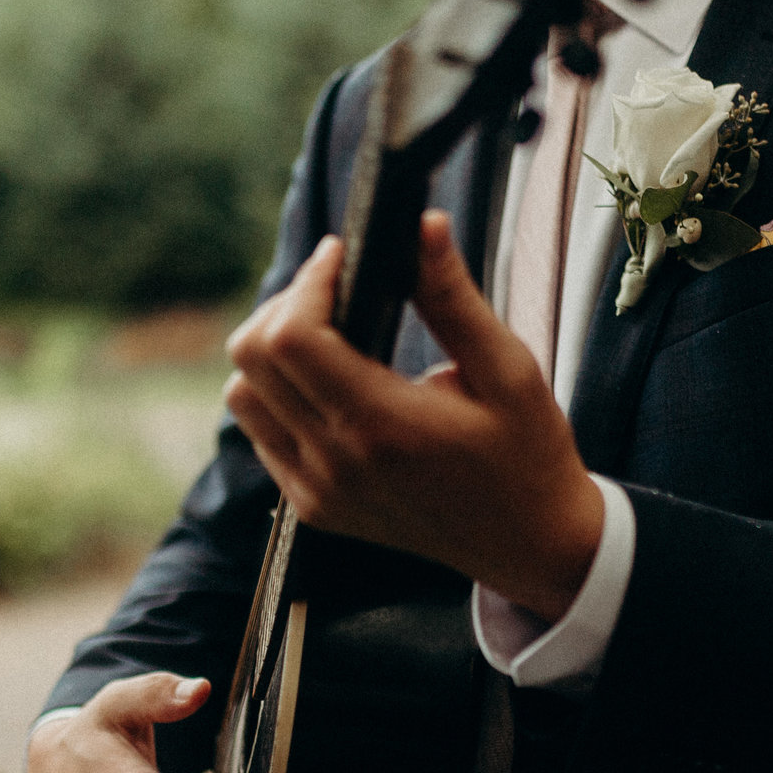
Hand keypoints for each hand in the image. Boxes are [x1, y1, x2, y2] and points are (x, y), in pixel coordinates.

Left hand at [224, 210, 604, 621]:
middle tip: (335, 288)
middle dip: (286, 304)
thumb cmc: (528, 455)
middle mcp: (337, 462)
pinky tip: (329, 383)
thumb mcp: (508, 371)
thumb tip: (423, 226)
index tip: (343, 256)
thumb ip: (455, 300)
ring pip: (243, 396)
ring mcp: (318, 491)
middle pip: (252, 358)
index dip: (309, 281)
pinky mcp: (315, 507)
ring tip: (327, 332)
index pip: (293, 336)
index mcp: (383, 424)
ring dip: (271, 352)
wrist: (529, 545)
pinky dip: (278, 396)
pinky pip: (262, 435)